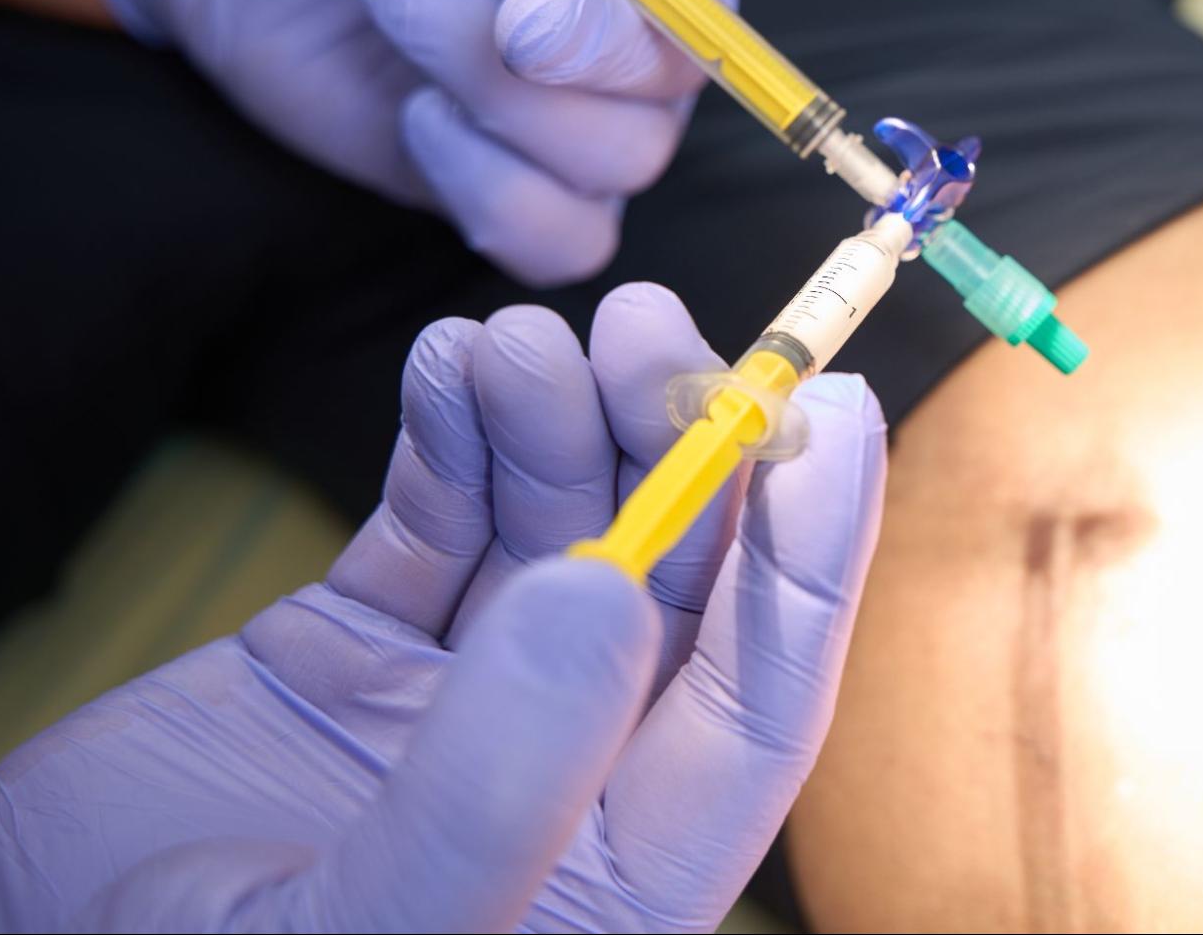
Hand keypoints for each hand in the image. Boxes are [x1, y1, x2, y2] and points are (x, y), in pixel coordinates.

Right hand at [0, 285, 884, 931]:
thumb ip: (492, 792)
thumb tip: (605, 593)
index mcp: (616, 876)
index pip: (758, 707)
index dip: (814, 561)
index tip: (839, 416)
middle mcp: (565, 775)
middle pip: (668, 589)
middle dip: (674, 448)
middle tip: (646, 326)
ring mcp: (464, 702)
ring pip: (557, 530)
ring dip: (553, 421)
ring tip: (515, 341)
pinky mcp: (363, 648)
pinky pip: (435, 522)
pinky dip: (449, 437)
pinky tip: (449, 363)